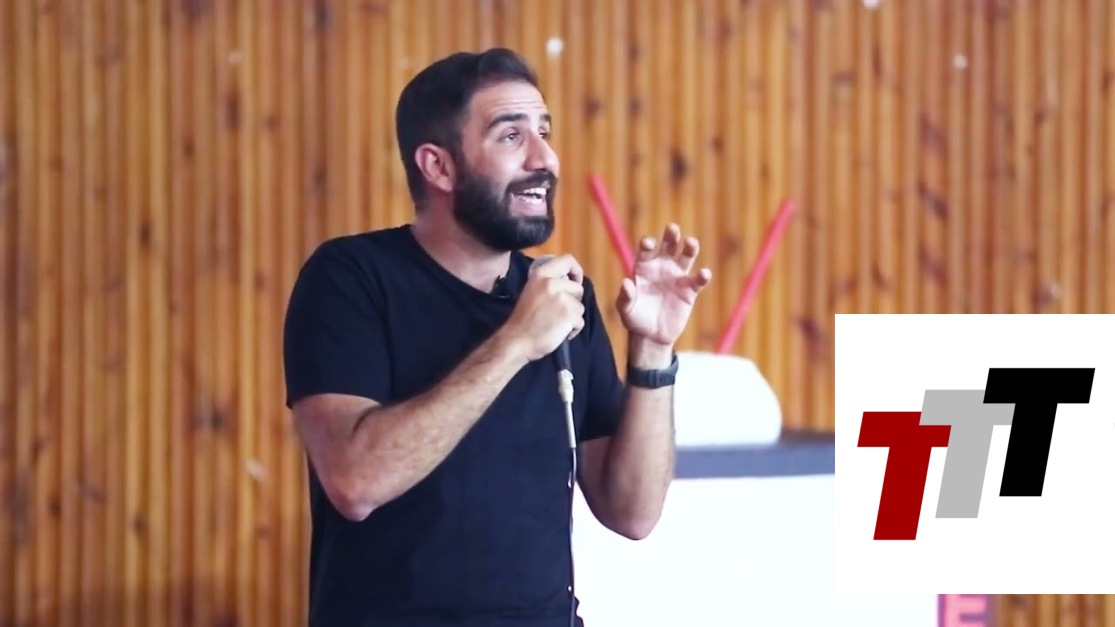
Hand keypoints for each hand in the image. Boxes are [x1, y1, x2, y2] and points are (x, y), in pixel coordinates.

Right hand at [501, 254, 585, 361]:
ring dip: (572, 317)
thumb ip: (549, 284)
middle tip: (557, 312)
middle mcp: (552, 283)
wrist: (517, 341)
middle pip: (578, 288)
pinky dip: (573, 329)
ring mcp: (562, 299)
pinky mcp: (569, 315)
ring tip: (556, 323)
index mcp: (541, 274)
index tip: (575, 281)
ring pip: (580, 306)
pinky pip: (580, 321)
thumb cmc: (524, 320)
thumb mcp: (533, 291)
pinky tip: (559, 332)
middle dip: (573, 301)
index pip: (567, 260)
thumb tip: (570, 282)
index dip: (576, 270)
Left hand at [617, 224, 711, 348]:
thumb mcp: (625, 309)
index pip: (646, 250)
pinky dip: (703, 276)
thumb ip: (625, 297)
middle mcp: (661, 267)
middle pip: (668, 246)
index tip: (649, 243)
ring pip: (686, 257)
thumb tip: (625, 282)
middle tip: (672, 229)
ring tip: (691, 242)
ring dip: (690, 248)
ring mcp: (677, 277)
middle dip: (671, 236)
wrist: (651, 335)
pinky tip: (704, 274)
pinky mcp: (689, 291)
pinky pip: (698, 280)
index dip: (648, 244)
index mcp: (644, 267)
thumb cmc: (634, 319)